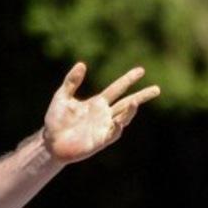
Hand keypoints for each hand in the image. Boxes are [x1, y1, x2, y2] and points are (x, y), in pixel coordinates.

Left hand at [42, 63, 159, 164]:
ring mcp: (104, 127)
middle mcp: (104, 114)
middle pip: (127, 103)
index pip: (117, 89)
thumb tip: (82, 64)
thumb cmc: (56, 120)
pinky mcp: (100, 141)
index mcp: (97, 103)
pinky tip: (119, 122)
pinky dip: (117, 128)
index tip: (141, 70)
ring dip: (130, 111)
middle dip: (141, 96)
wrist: (50, 143)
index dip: (128, 79)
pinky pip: (113, 134)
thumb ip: (71, 82)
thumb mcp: (62, 97)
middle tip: (157, 89)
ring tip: (135, 103)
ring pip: (123, 118)